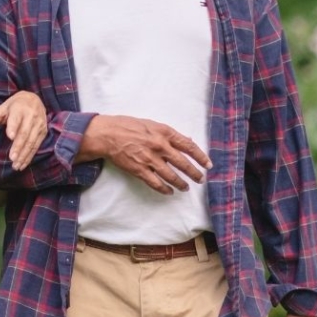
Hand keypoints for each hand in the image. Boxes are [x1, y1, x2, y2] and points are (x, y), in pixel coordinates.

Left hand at [0, 90, 47, 170]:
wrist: (34, 99)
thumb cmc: (14, 106)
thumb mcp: (1, 110)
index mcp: (19, 109)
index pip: (16, 119)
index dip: (13, 127)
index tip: (10, 136)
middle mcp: (31, 116)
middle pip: (24, 133)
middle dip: (18, 146)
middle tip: (12, 158)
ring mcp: (39, 124)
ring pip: (31, 141)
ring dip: (24, 155)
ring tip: (16, 165)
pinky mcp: (43, 132)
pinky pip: (36, 145)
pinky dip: (30, 156)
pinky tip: (23, 164)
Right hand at [75, 115, 211, 192]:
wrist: (107, 134)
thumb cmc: (128, 126)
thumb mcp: (152, 124)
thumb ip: (169, 133)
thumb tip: (186, 140)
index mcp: (164, 132)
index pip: (188, 146)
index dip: (201, 156)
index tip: (208, 164)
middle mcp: (159, 146)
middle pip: (183, 163)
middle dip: (194, 173)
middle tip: (200, 179)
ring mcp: (149, 159)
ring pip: (171, 176)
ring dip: (181, 183)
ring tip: (185, 188)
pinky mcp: (139, 170)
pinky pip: (155, 183)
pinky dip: (164, 189)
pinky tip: (169, 192)